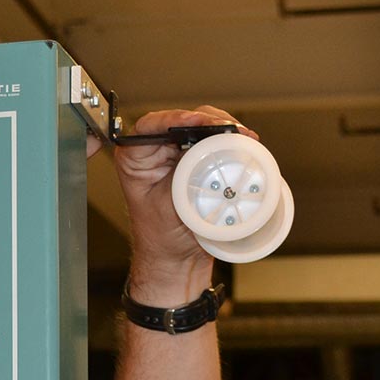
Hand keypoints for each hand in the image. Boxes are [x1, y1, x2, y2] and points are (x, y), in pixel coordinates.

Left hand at [114, 106, 257, 302]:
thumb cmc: (162, 240)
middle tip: (230, 129)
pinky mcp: (196, 162)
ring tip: (243, 136)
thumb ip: (181, 176)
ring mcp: (176, 156)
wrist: (178, 261)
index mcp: (135, 160)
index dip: (174, 118)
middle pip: (180, 120)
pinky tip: (244, 143)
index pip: (149, 126)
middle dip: (208, 120)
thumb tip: (201, 151)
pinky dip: (229, 141)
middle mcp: (154, 153)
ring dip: (223, 129)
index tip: (196, 121)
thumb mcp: (169, 206)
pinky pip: (213, 143)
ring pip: (200, 128)